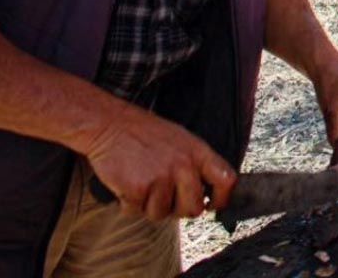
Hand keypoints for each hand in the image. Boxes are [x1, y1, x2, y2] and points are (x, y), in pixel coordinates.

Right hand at [82, 102, 235, 220]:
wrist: (110, 125)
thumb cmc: (145, 133)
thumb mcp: (182, 140)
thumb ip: (196, 164)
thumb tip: (208, 193)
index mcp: (198, 152)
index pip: (226, 180)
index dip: (223, 199)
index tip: (213, 205)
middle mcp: (184, 166)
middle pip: (193, 208)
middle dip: (179, 209)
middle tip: (166, 198)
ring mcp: (161, 178)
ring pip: (162, 214)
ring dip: (150, 206)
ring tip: (143, 184)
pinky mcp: (138, 189)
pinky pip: (137, 212)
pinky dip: (130, 204)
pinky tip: (127, 185)